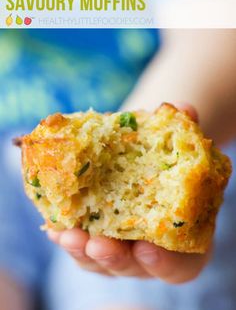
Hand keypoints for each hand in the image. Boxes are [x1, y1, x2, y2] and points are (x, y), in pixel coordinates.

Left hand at [47, 103, 211, 282]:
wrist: (143, 165)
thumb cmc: (164, 162)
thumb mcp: (177, 148)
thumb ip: (186, 132)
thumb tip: (185, 109)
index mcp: (178, 239)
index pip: (177, 266)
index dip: (163, 262)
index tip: (146, 247)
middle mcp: (147, 251)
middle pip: (131, 267)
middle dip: (113, 257)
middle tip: (97, 244)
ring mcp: (119, 248)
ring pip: (99, 260)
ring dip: (81, 249)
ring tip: (65, 234)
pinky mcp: (95, 237)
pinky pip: (80, 244)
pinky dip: (66, 235)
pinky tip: (53, 224)